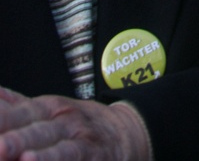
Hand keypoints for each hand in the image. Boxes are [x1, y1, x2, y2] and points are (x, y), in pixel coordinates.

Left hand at [0, 88, 149, 159]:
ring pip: (54, 146)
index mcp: (45, 108)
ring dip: (34, 152)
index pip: (18, 112)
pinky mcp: (91, 156)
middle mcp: (62, 120)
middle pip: (34, 130)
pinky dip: (54, 160)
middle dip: (13, 137)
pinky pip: (71, 158)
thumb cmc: (75, 124)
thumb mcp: (48, 109)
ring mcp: (78, 138)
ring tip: (7, 150)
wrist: (125, 133)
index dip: (1, 118)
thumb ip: (16, 105)